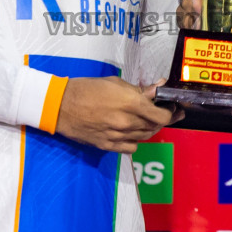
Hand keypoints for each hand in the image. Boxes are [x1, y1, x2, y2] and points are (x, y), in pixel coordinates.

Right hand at [55, 76, 175, 153]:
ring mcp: (117, 136)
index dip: (170, 113)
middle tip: (163, 113)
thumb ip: (139, 89)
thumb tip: (158, 87)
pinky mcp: (107, 146)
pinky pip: (131, 148)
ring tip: (146, 120)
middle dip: (161, 120)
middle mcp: (127, 122)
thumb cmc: (87, 88)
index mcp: (130, 103)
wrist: (60, 106)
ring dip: (148, 129)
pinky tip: (131, 132)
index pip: (162, 116)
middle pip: (154, 127)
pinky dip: (134, 140)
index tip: (171, 108)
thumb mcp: (115, 83)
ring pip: (144, 137)